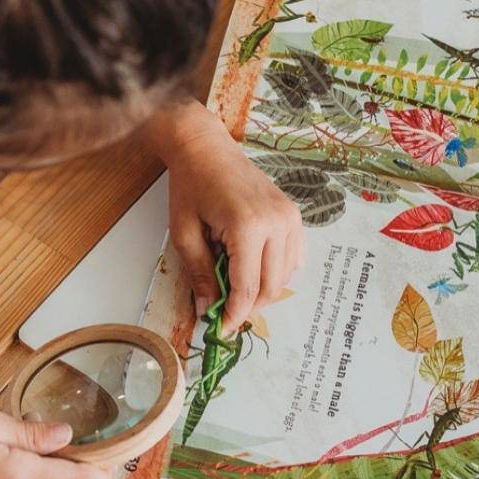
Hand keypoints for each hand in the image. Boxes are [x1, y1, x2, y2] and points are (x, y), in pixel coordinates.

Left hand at [147, 101, 303, 332]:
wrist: (206, 148)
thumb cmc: (190, 186)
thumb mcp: (185, 234)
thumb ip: (200, 274)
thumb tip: (207, 310)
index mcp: (247, 226)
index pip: (247, 287)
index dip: (234, 315)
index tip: (221, 330)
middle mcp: (276, 222)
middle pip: (271, 287)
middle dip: (248, 307)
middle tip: (224, 314)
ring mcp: (289, 217)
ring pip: (285, 276)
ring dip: (262, 291)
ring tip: (233, 288)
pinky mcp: (293, 215)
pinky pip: (293, 257)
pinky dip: (275, 272)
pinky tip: (252, 270)